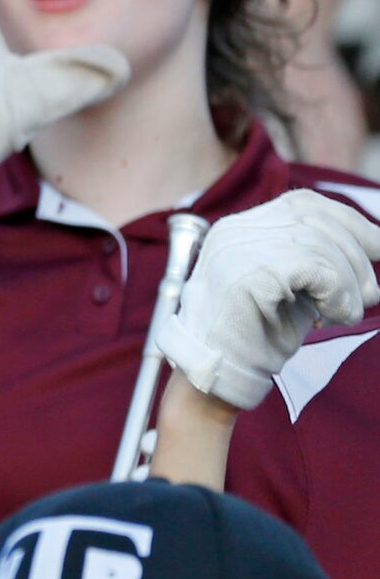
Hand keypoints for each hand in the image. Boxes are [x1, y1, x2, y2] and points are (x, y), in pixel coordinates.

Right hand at [156, 192, 379, 407]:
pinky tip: (333, 316)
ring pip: (319, 245)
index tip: (378, 249)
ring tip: (346, 312)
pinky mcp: (246, 275)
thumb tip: (375, 241)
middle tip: (370, 295)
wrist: (215, 373)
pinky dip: (339, 294)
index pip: (305, 205)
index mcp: (240, 228)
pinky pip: (314, 269)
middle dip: (357, 256)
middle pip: (316, 220)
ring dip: (351, 283)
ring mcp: (235, 250)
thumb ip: (316, 258)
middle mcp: (234, 231)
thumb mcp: (291, 286)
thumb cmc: (257, 334)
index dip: (351, 224)